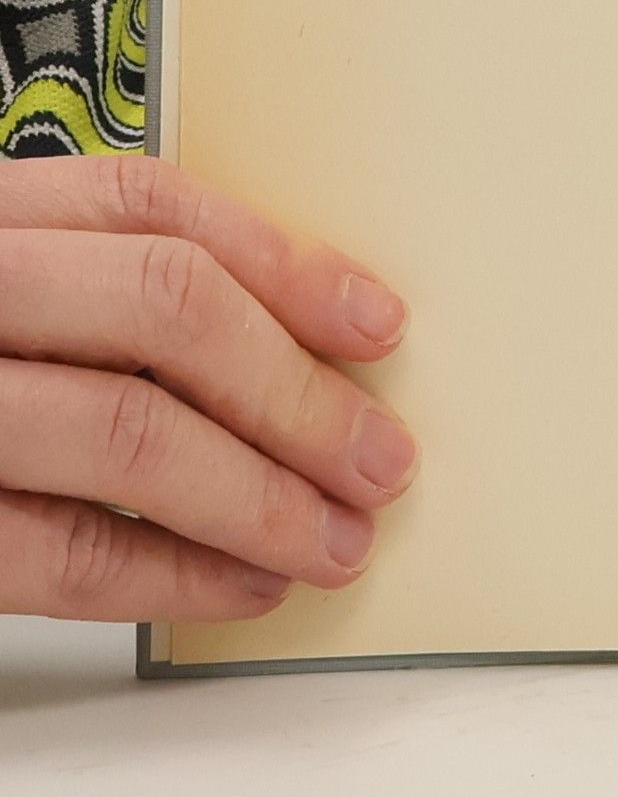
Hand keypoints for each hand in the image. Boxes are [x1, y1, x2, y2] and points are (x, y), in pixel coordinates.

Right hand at [0, 156, 417, 621]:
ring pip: (126, 429)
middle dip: (296, 392)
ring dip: (258, 495)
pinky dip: (171, 573)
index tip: (378, 324)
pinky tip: (243, 584)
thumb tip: (295, 338)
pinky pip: (59, 549)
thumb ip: (92, 285)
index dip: (288, 266)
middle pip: (167, 311)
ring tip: (335, 537)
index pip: (157, 212)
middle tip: (379, 457)